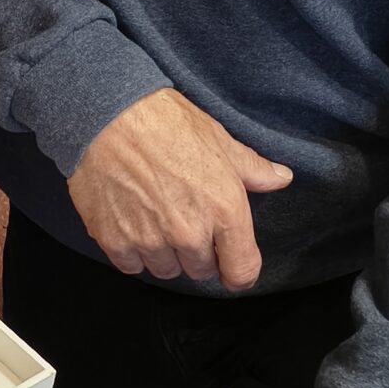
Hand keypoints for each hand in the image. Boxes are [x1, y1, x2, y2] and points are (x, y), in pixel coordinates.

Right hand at [68, 88, 292, 288]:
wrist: (107, 115)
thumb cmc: (166, 123)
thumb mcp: (219, 141)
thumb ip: (253, 169)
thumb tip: (281, 178)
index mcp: (224, 211)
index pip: (242, 271)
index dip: (238, 272)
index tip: (230, 265)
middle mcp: (189, 233)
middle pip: (201, 271)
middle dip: (197, 252)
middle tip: (183, 220)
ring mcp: (150, 241)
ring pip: (165, 270)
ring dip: (164, 254)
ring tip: (155, 220)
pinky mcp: (114, 241)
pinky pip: (131, 266)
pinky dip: (132, 252)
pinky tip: (131, 224)